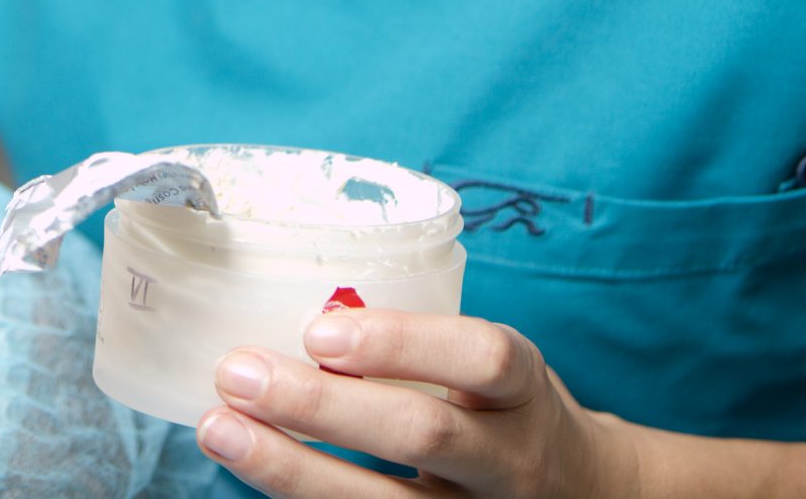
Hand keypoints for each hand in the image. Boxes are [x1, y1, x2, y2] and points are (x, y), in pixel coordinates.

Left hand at [197, 308, 643, 497]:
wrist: (584, 496)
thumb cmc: (505, 416)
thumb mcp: (490, 372)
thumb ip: (417, 350)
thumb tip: (292, 323)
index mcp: (523, 391)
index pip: (482, 358)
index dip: (400, 342)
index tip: (317, 330)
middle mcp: (510, 459)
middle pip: (422, 433)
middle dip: (320, 404)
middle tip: (238, 374)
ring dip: (292, 468)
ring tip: (221, 431)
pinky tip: (257, 479)